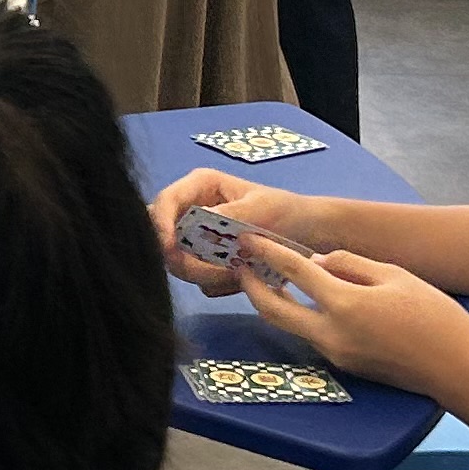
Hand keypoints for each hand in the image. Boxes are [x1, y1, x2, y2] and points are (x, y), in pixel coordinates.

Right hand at [146, 168, 335, 293]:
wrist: (308, 236)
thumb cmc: (287, 212)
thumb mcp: (262, 208)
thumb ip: (232, 212)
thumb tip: (200, 218)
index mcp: (200, 186)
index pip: (164, 202)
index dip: (160, 224)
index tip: (171, 248)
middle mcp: (192, 210)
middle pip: (163, 236)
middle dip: (183, 258)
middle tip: (213, 272)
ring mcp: (196, 238)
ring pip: (178, 262)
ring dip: (203, 274)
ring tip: (238, 274)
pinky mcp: (204, 260)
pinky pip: (196, 278)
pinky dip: (215, 283)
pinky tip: (240, 278)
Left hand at [228, 231, 468, 401]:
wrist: (457, 368)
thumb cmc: (434, 317)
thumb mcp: (394, 276)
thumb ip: (350, 264)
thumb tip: (318, 262)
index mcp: (345, 305)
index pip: (294, 271)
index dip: (268, 251)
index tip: (248, 238)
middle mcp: (331, 334)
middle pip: (273, 309)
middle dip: (251, 285)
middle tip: (241, 263)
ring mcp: (335, 354)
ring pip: (290, 325)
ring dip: (275, 301)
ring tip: (267, 276)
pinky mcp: (344, 365)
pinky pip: (312, 335)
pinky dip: (301, 314)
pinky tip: (305, 299)